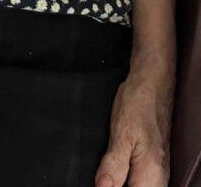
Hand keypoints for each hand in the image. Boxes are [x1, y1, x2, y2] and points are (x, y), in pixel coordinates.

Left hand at [95, 72, 172, 186]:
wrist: (151, 82)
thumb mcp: (122, 133)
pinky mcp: (153, 161)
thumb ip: (113, 165)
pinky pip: (139, 180)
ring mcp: (157, 169)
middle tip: (102, 173)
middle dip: (115, 184)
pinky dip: (125, 177)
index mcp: (151, 173)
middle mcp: (158, 176)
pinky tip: (114, 169)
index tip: (101, 180)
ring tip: (105, 170)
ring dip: (119, 181)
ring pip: (137, 186)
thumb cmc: (138, 103)